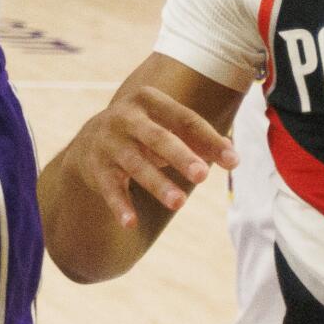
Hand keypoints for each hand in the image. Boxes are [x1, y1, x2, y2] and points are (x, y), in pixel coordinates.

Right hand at [67, 86, 235, 227]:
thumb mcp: (166, 125)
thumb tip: (233, 157)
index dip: (210, 140)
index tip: (234, 162)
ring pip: (136, 165)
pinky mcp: (97, 168)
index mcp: (149, 100)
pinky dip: (120, 205)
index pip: (185, 119)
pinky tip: (131, 223)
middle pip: (158, 138)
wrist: (90, 139)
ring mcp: (109, 142)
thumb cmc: (144, 132)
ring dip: (157, 184)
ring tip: (180, 202)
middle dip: (180, 156)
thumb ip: (198, 139)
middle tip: (203, 174)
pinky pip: (110, 188)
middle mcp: (126, 117)